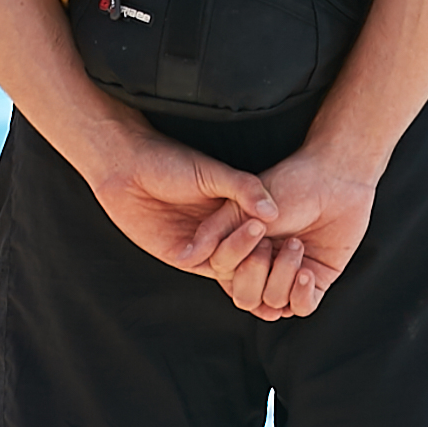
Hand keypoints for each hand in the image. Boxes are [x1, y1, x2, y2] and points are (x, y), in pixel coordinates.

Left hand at [84, 129, 277, 273]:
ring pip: (230, 262)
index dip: (280, 236)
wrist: (128, 166)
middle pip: (251, 253)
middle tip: (286, 238)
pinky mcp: (178, 255)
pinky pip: (203, 265)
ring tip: (258, 231)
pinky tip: (229, 250)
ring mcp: (199, 246)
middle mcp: (219, 233)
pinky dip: (219, 260)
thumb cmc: (170, 161)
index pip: (263, 234)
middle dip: (268, 248)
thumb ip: (245, 188)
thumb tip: (274, 210)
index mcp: (232, 213)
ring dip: (244, 250)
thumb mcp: (214, 172)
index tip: (299, 230)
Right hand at [207, 147, 378, 319]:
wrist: (334, 178)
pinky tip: (306, 271)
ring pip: (273, 303)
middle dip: (256, 272)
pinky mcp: (316, 281)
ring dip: (284, 273)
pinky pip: (302, 308)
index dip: (237, 257)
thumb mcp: (244, 205)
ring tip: (297, 244)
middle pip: (245, 298)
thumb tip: (186, 257)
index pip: (226, 275)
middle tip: (272, 241)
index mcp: (242, 249)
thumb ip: (214, 231)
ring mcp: (289, 275)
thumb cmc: (289, 184)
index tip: (256, 227)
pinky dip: (301, 294)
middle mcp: (263, 266)